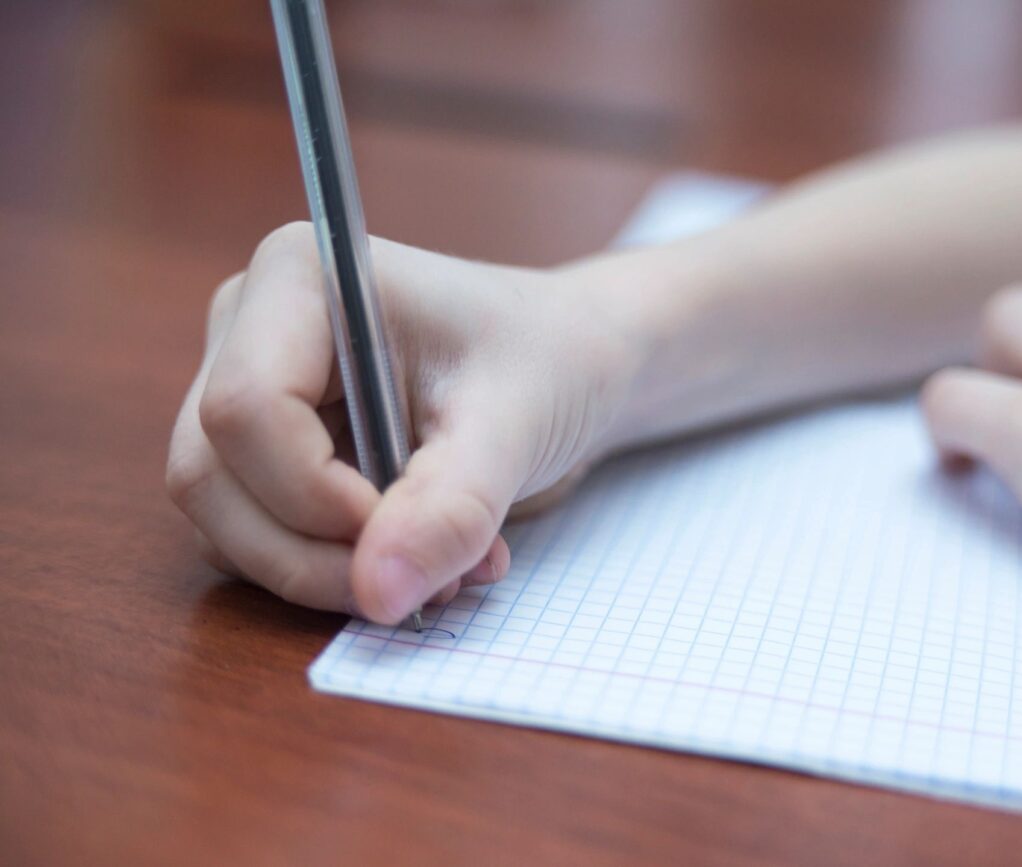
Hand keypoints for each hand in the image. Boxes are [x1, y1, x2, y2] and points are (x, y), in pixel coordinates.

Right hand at [166, 224, 634, 622]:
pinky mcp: (260, 451)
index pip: (245, 409)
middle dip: (314, 551)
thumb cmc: (545, 361)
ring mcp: (243, 388)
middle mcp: (247, 326)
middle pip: (211, 473)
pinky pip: (250, 538)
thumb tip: (379, 595)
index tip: (405, 526)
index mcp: (299, 279)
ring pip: (221, 520)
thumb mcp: (514, 427)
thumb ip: (450, 508)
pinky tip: (415, 556)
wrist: (565, 365)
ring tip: (443, 567)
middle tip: (431, 578)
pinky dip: (325, 571)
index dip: (314, 495)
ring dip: (325, 571)